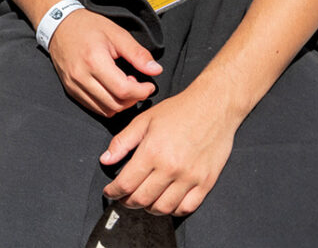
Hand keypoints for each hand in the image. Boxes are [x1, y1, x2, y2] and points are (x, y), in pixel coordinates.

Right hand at [47, 9, 161, 115]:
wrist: (59, 25)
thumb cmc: (88, 26)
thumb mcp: (116, 34)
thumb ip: (137, 53)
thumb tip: (155, 70)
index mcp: (94, 60)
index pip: (123, 90)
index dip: (141, 92)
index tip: (148, 85)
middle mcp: (81, 76)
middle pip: (115, 104)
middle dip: (133, 99)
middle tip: (136, 84)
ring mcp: (73, 84)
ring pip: (105, 110)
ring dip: (120, 103)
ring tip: (123, 86)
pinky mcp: (70, 89)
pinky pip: (93, 107)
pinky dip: (107, 104)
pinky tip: (110, 89)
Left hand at [100, 87, 237, 215]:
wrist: (212, 107)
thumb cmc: (177, 111)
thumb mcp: (143, 120)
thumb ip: (122, 142)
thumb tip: (105, 160)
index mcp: (152, 152)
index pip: (126, 183)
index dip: (113, 192)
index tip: (109, 192)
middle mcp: (171, 168)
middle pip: (142, 199)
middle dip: (127, 202)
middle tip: (123, 198)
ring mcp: (190, 178)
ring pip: (163, 208)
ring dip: (148, 208)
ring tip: (143, 200)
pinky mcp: (206, 183)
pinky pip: (186, 208)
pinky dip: (172, 210)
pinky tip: (165, 201)